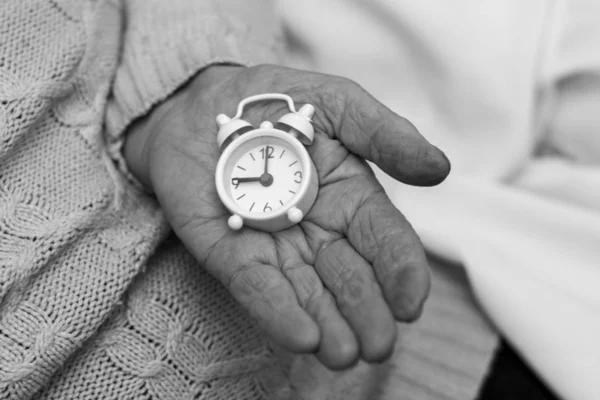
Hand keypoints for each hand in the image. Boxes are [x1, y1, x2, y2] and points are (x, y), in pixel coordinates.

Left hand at [124, 64, 449, 369]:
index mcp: (351, 199)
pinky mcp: (231, 254)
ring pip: (307, 293)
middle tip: (378, 345)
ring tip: (342, 354)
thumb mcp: (336, 104)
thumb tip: (440, 168)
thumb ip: (383, 133)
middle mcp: (319, 232)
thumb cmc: (277, 102)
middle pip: (350, 277)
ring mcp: (275, 246)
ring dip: (327, 325)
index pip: (385, 240)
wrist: (203, 103)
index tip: (410, 302)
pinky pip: (255, 285)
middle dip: (366, 312)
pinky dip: (276, 310)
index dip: (401, 271)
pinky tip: (300, 336)